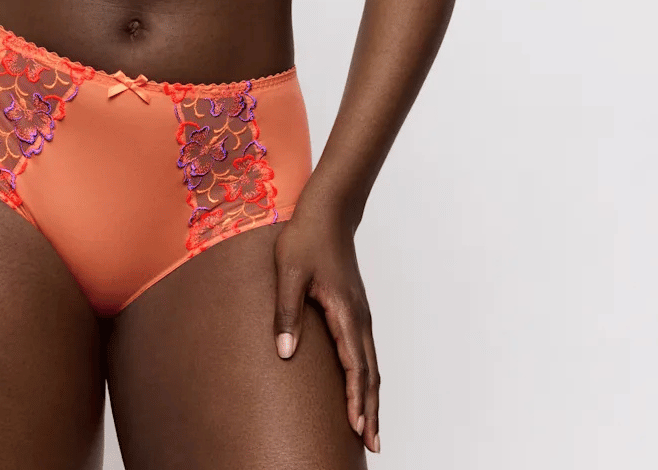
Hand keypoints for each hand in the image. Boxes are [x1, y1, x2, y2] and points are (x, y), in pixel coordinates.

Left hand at [273, 204, 380, 454]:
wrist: (328, 212)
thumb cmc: (305, 239)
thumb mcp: (289, 273)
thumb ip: (287, 312)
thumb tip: (284, 352)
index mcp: (344, 311)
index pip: (354, 364)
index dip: (355, 399)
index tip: (357, 429)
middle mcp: (358, 316)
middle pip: (370, 372)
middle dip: (371, 410)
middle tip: (373, 445)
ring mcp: (360, 313)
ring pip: (372, 364)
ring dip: (372, 397)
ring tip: (371, 430)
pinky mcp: (355, 309)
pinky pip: (366, 351)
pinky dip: (368, 377)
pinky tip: (363, 388)